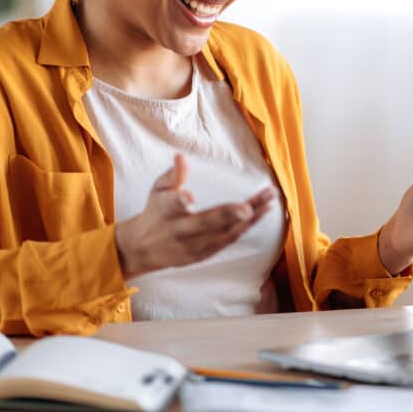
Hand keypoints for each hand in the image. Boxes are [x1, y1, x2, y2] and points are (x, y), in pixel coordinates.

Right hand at [114, 153, 275, 278]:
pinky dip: (246, 227)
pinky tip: (262, 212)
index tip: (189, 197)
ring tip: (269, 200)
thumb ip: (172, 175)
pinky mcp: (203, 255)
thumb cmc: (156, 212)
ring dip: (249, 218)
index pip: (171, 205)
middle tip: (247, 208)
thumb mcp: (157, 190)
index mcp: (164, 212)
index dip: (180, 200)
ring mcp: (192, 246)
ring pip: (224, 233)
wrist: (144, 249)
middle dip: (227, 216)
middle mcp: (178, 231)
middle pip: (204, 223)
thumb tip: (181, 156)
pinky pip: (228, 241)